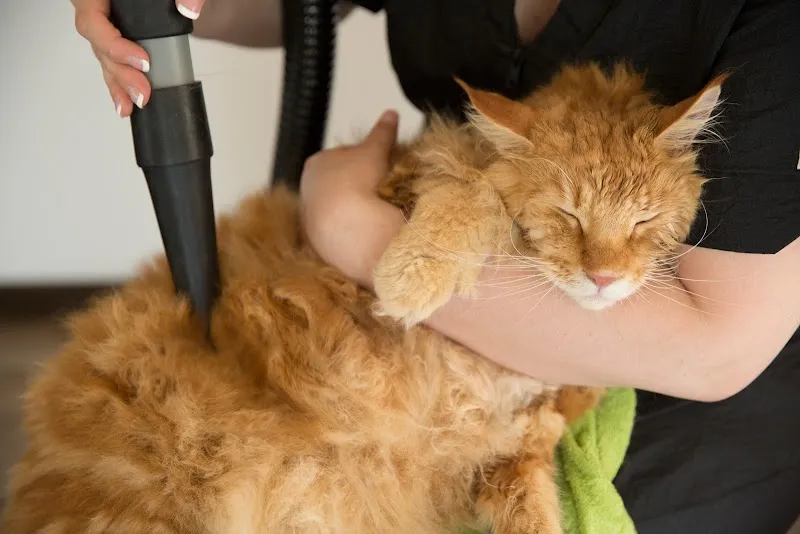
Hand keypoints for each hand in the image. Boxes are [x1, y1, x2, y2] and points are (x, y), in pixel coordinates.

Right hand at [71, 0, 205, 116]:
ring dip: (117, 82)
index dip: (114, 43)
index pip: (93, 17)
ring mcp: (107, 16)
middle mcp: (99, 1)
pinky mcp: (120, 30)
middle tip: (143, 92)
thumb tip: (189, 7)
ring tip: (133, 105)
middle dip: (120, 71)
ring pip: (102, 53)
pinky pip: (111, 57)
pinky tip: (126, 103)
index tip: (143, 60)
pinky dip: (118, 82)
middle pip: (97, 40)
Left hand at [299, 110, 406, 285]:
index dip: (365, 160)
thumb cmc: (356, 181)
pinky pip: (340, 232)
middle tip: (382, 190)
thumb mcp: (375, 150)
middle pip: (338, 184)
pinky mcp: (318, 243)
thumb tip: (390, 114)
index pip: (343, 156)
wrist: (347, 227)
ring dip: (355, 210)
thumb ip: (382, 132)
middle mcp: (307, 188)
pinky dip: (353, 230)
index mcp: (317, 162)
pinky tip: (368, 231)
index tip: (382, 167)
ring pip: (338, 209)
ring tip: (377, 213)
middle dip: (358, 186)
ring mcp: (310, 217)